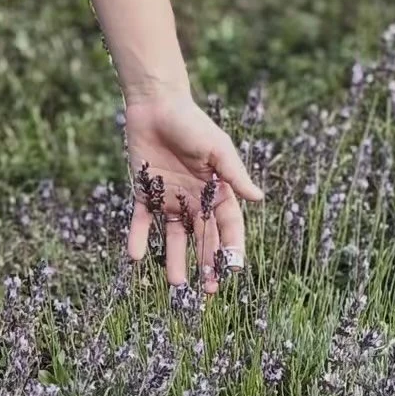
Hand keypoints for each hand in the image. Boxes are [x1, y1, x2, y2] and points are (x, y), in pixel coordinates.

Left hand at [124, 92, 263, 293]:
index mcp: (216, 191)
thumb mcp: (217, 148)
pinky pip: (140, 221)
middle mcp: (194, 200)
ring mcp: (169, 199)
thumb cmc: (191, 123)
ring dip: (175, 260)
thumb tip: (260, 198)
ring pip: (173, 237)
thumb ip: (234, 175)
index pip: (228, 226)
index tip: (233, 271)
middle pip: (203, 239)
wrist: (155, 103)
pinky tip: (135, 257)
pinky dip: (137, 238)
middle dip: (207, 264)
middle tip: (208, 291)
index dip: (232, 249)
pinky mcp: (143, 193)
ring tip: (176, 283)